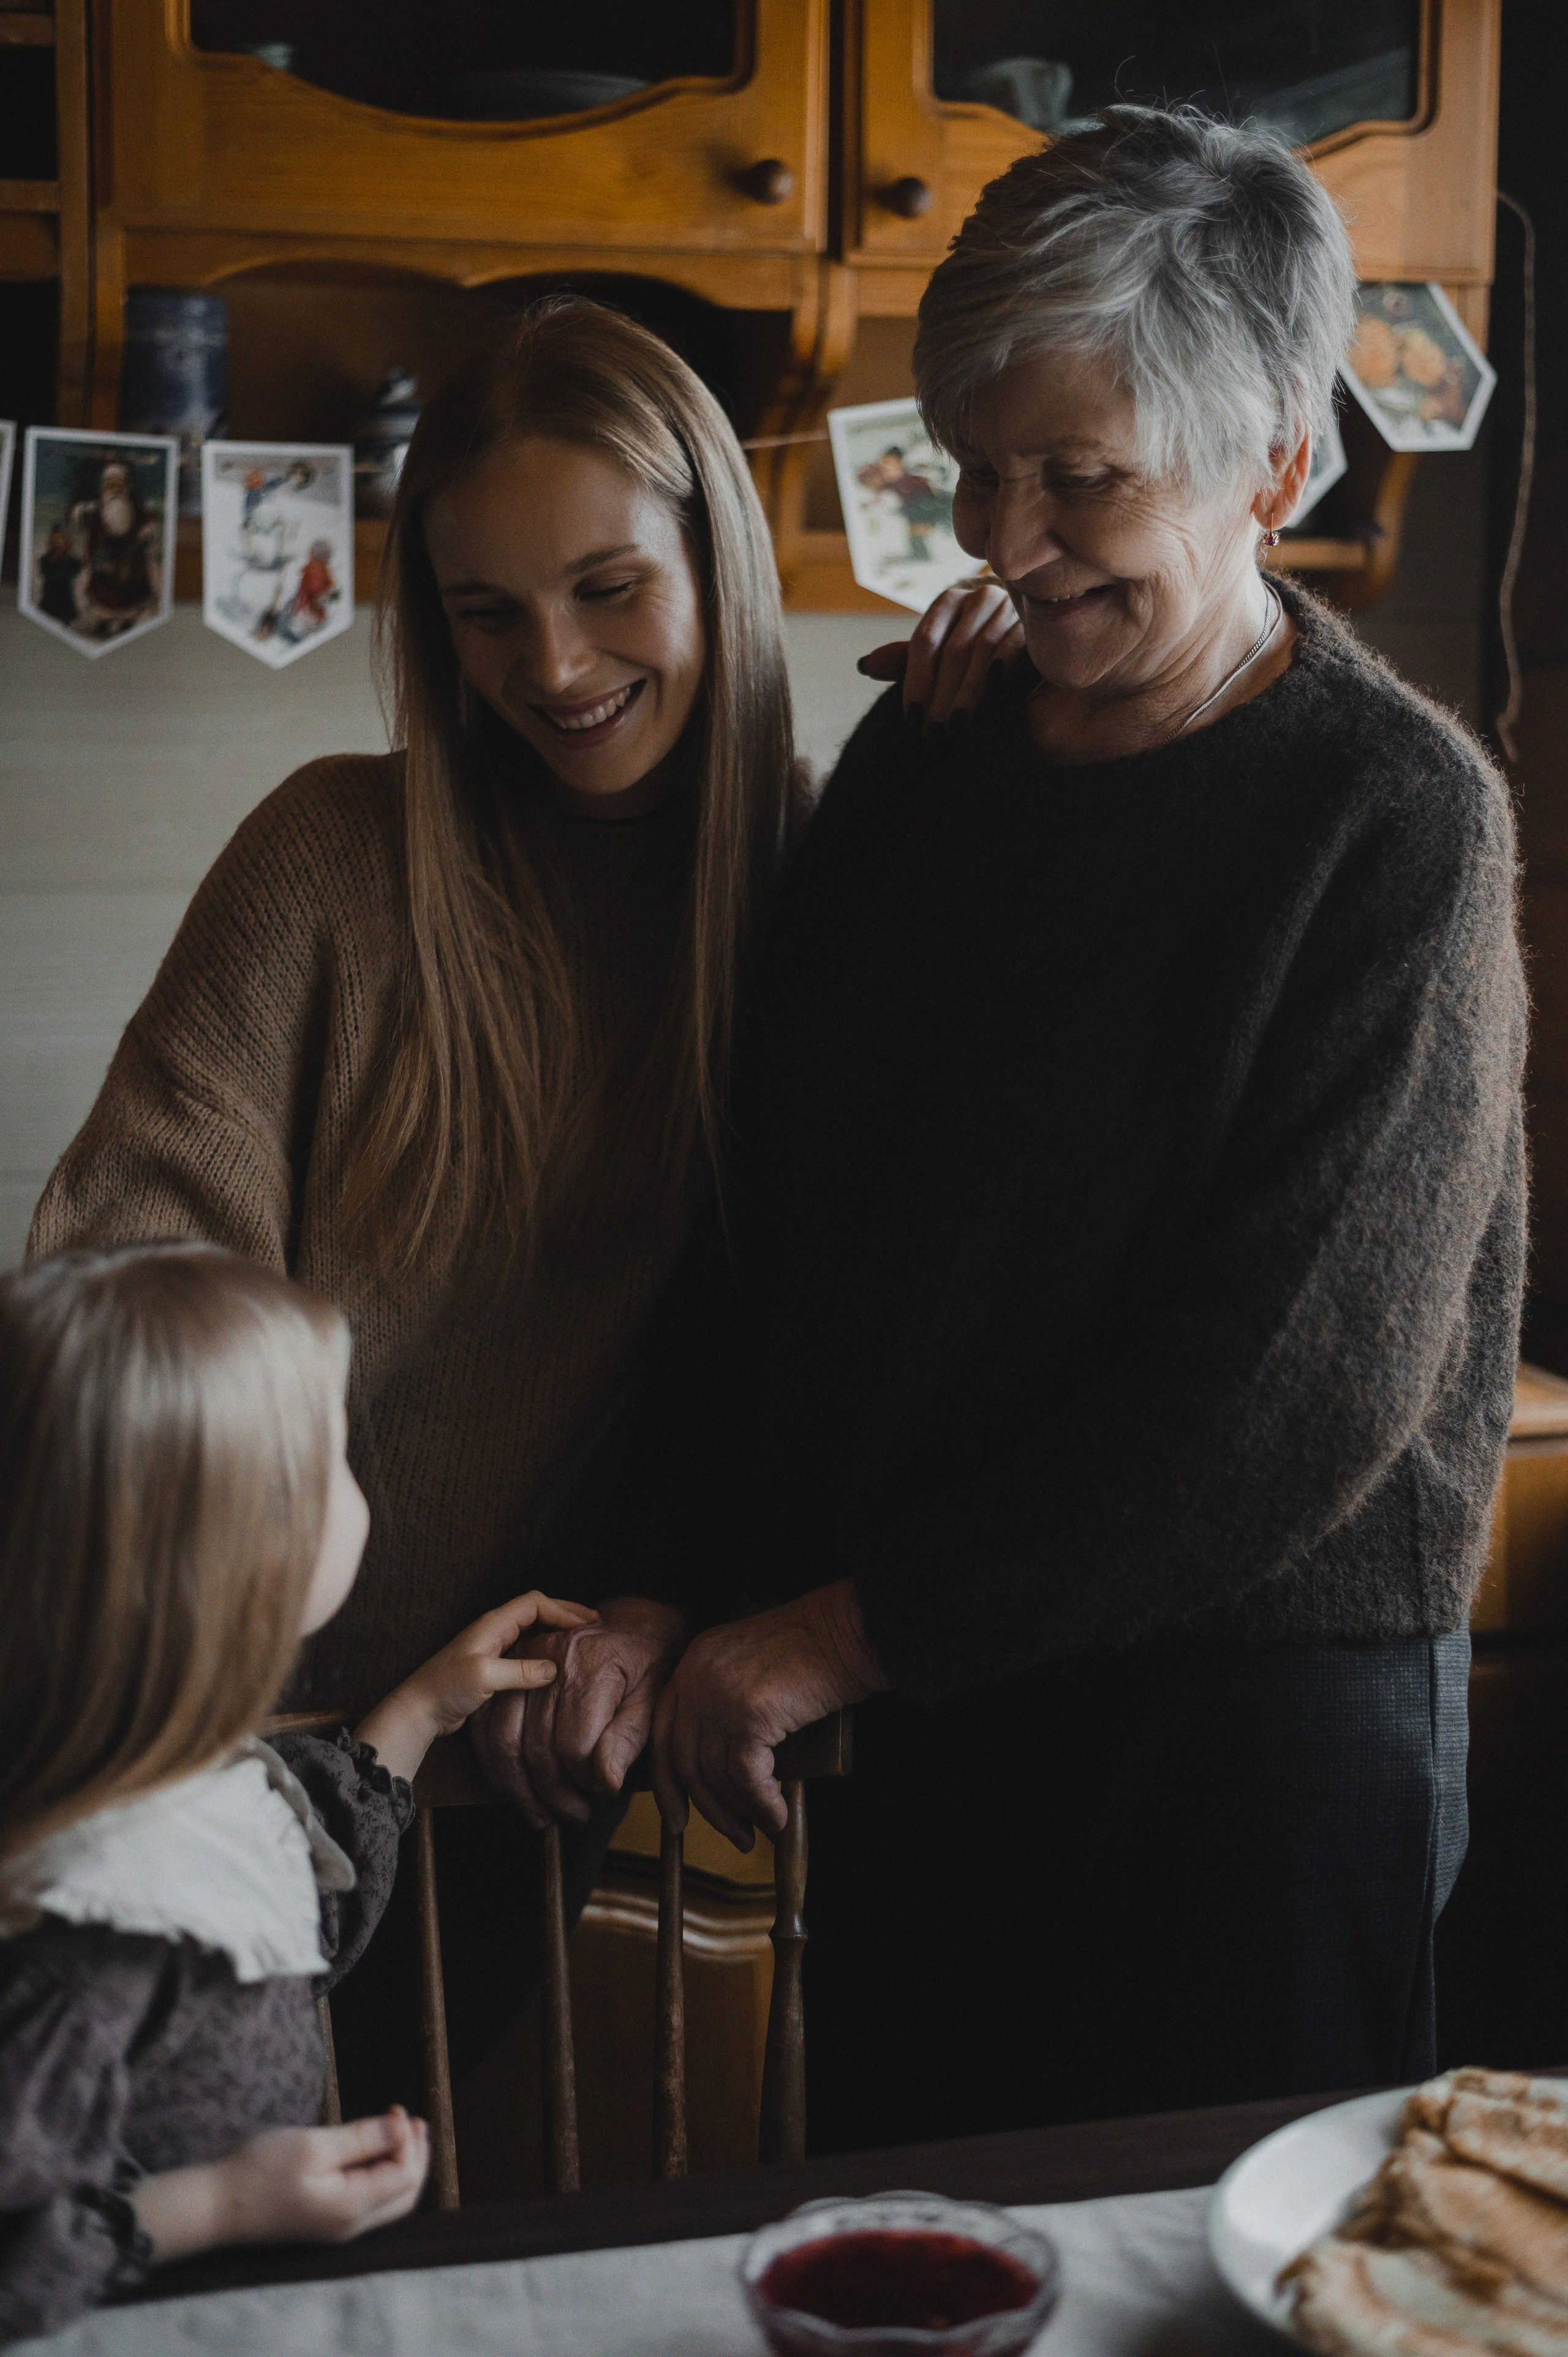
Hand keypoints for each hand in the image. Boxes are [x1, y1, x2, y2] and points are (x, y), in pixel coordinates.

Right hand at [132, 2108, 429, 2261]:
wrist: (214, 2206)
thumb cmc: (260, 2170)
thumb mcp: (314, 2145)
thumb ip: (362, 2139)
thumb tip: (403, 2129)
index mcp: (352, 2208)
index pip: (405, 2176)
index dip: (410, 2141)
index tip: (397, 2109)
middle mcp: (350, 2225)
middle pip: (404, 2195)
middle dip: (415, 2156)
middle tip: (415, 2121)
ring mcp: (336, 2228)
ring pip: (388, 2202)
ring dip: (400, 2166)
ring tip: (401, 2133)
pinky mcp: (322, 2223)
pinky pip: (367, 2202)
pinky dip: (380, 2176)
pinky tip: (372, 2154)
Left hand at [354, 1591, 598, 1782]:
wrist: (418, 1711)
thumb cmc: (445, 1689)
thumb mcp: (484, 1677)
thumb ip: (520, 1671)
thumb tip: (554, 1668)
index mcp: (493, 1624)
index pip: (534, 1603)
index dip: (562, 1609)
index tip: (587, 1622)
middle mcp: (494, 1631)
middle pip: (536, 1612)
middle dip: (564, 1614)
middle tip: (592, 1624)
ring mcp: (492, 1649)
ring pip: (532, 1631)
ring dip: (555, 1632)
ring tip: (580, 1640)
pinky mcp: (491, 1667)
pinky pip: (525, 1651)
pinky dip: (544, 1651)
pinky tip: (556, 1665)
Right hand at [469, 1595, 687, 1828]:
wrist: (632, 1625)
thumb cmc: (647, 1664)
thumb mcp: (654, 1697)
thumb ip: (630, 1739)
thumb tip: (606, 1782)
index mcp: (594, 1663)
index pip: (576, 1743)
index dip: (589, 1779)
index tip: (605, 1791)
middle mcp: (553, 1657)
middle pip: (539, 1746)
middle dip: (556, 1793)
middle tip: (576, 1815)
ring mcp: (524, 1660)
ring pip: (507, 1740)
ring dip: (522, 1788)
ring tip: (544, 1814)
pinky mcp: (508, 1666)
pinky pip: (486, 1723)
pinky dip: (492, 1761)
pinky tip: (509, 1788)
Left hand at [650, 1580, 886, 1849]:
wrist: (844, 1630)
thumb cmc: (811, 1650)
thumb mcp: (749, 1668)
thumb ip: (724, 1706)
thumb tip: (723, 1772)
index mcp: (693, 1663)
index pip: (664, 1734)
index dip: (668, 1784)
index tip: (676, 1817)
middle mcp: (697, 1678)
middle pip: (684, 1761)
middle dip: (707, 1808)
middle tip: (733, 1834)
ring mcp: (719, 1695)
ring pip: (715, 1774)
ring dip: (739, 1812)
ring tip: (761, 1829)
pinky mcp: (749, 1713)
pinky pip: (747, 1777)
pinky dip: (762, 1804)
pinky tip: (777, 1816)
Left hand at [856, 577, 1023, 725]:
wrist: (1024, 623)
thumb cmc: (973, 642)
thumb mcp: (939, 647)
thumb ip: (905, 659)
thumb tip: (864, 666)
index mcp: (948, 602)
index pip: (925, 642)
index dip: (916, 681)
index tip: (911, 718)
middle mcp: (977, 598)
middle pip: (952, 651)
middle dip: (940, 697)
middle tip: (932, 734)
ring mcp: (1006, 607)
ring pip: (980, 651)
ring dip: (966, 693)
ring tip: (954, 728)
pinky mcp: (1031, 622)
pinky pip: (1013, 645)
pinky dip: (1001, 668)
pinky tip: (991, 694)